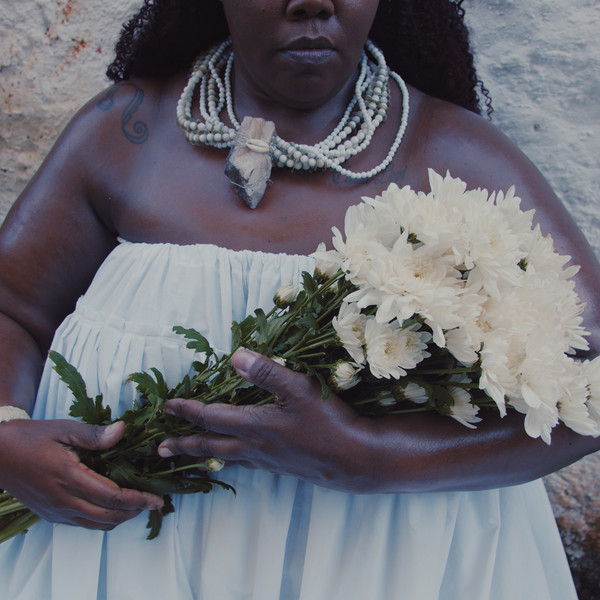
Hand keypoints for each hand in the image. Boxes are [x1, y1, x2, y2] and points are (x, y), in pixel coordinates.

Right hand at [0, 419, 162, 528]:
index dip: (137, 499)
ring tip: (137, 506)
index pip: (111, 496)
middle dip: (135, 511)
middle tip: (154, 503)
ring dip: (120, 518)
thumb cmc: (29, 438)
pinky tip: (112, 507)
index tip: (156, 498)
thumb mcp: (63, 429)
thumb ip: (94, 434)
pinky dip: (102, 520)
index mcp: (69, 477)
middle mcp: (63, 500)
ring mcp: (56, 511)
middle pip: (107, 516)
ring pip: (95, 524)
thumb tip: (122, 430)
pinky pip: (82, 524)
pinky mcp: (50, 514)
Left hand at [158, 349, 372, 491]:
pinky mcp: (280, 466)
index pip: (210, 417)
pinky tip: (236, 459)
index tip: (167, 405)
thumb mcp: (299, 389)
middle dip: (183, 445)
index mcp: (254, 425)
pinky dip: (229, 461)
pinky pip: (244, 464)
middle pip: (209, 446)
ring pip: (225, 459)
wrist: (354, 459)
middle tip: (161, 449)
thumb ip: (267, 372)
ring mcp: (267, 459)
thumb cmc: (328, 421)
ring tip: (189, 459)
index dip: (187, 409)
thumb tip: (235, 357)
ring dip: (203, 456)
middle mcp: (254, 446)